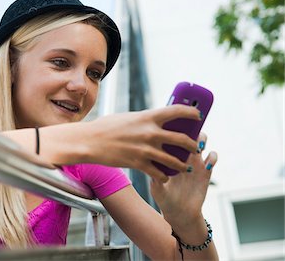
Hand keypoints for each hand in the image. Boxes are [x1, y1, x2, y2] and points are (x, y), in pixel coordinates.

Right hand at [87, 104, 201, 181]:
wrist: (90, 141)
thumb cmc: (106, 127)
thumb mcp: (128, 118)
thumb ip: (144, 120)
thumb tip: (156, 122)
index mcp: (148, 116)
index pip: (177, 111)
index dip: (192, 113)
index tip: (199, 116)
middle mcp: (150, 132)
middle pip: (182, 139)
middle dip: (194, 145)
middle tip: (197, 148)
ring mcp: (146, 149)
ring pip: (174, 160)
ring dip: (183, 165)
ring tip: (185, 167)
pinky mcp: (139, 163)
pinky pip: (159, 173)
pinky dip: (164, 176)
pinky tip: (165, 177)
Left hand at [150, 132, 217, 226]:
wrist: (179, 212)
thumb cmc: (164, 197)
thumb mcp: (156, 186)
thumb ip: (155, 174)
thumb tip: (150, 162)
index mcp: (169, 155)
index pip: (172, 135)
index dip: (174, 127)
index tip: (173, 123)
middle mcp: (182, 154)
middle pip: (188, 132)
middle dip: (189, 128)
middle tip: (188, 132)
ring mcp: (195, 161)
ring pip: (202, 141)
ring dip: (202, 140)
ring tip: (198, 147)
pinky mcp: (207, 170)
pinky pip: (213, 157)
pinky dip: (213, 157)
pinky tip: (207, 164)